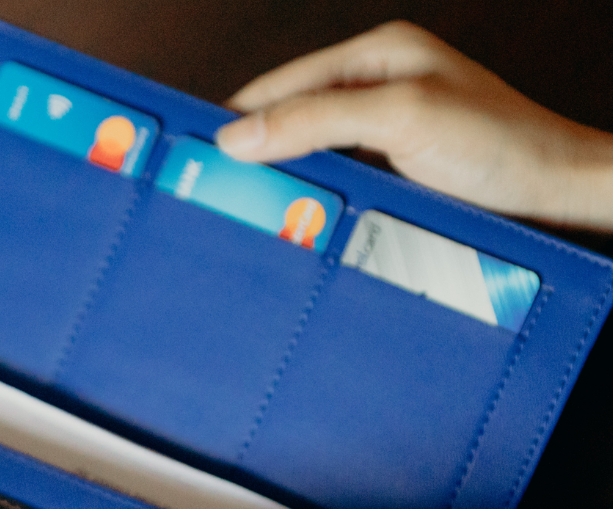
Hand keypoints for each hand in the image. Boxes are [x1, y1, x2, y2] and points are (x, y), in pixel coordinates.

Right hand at [216, 21, 612, 229]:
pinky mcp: (390, 168)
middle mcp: (376, 87)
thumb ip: (317, 120)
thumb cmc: (498, 145)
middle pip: (290, 117)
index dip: (236, 114)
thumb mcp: (401, 118)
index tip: (195, 148)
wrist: (551, 192)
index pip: (282, 83)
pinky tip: (290, 215)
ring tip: (241, 205)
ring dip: (278, 179)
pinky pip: (331, 178)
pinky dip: (307, 196)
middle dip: (252, 150)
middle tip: (211, 186)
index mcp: (377, 55)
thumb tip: (240, 133)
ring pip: (307, 151)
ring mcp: (382, 129)